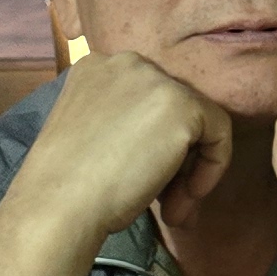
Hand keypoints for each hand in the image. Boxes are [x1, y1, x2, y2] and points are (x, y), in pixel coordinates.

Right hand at [0, 51, 232, 248]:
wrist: (58, 205)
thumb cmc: (67, 187)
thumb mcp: (94, 139)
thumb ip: (128, 129)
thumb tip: (165, 150)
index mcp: (96, 68)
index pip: (145, 102)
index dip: (150, 147)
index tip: (143, 185)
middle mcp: (127, 62)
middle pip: (173, 111)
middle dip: (174, 163)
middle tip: (164, 204)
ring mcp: (156, 80)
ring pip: (197, 124)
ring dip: (188, 174)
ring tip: (172, 213)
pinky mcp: (182, 105)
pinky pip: (218, 135)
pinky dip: (210, 170)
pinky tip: (184, 200)